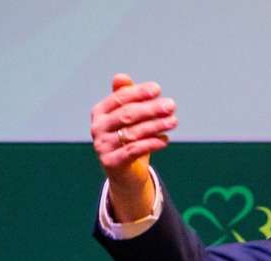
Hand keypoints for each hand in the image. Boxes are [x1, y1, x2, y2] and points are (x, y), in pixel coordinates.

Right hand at [90, 74, 177, 218]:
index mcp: (100, 112)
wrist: (125, 174)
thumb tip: (120, 76)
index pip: (120, 98)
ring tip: (173, 121)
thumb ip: (126, 97)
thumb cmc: (128, 140)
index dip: (138, 92)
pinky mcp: (111, 162)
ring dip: (156, 125)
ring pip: (132, 133)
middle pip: (127, 115)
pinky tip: (165, 140)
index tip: (157, 89)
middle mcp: (97, 128)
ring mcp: (102, 146)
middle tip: (171, 105)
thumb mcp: (128, 118)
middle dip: (151, 109)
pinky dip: (151, 143)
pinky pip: (134, 150)